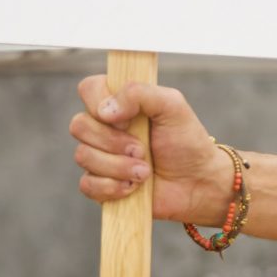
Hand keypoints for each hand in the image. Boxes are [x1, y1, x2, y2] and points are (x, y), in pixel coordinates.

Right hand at [70, 76, 229, 223]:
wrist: (197, 183)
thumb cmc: (186, 142)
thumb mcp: (173, 106)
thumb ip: (141, 93)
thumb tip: (105, 110)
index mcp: (121, 103)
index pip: (89, 89)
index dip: (100, 103)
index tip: (127, 119)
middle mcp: (106, 127)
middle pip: (79, 125)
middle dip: (114, 141)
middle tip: (142, 149)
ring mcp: (100, 156)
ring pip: (82, 156)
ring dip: (119, 167)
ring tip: (145, 172)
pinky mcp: (100, 184)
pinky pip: (87, 184)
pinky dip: (113, 187)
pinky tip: (134, 187)